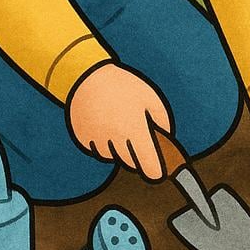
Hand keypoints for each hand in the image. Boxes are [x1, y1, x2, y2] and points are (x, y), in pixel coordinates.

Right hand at [67, 62, 171, 180]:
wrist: (88, 76)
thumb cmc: (124, 86)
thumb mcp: (151, 98)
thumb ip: (163, 122)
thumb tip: (165, 139)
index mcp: (136, 130)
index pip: (149, 166)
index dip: (155, 170)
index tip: (159, 172)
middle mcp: (116, 140)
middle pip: (131, 163)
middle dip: (137, 154)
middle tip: (137, 135)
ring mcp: (98, 141)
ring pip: (114, 156)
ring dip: (119, 148)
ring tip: (118, 123)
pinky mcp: (84, 140)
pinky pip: (98, 150)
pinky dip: (103, 143)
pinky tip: (104, 123)